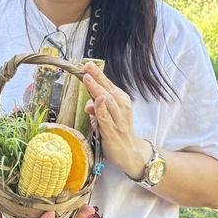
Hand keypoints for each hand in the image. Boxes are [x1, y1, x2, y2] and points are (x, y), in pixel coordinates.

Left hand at [82, 61, 151, 178]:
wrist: (130, 153)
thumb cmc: (117, 131)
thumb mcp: (106, 117)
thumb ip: (97, 109)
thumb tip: (87, 104)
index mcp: (120, 101)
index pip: (108, 84)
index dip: (98, 74)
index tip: (88, 64)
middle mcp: (121, 107)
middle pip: (108, 89)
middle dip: (97, 77)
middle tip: (87, 66)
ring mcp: (117, 119)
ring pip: (107, 101)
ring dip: (97, 88)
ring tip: (88, 78)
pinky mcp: (112, 131)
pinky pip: (106, 118)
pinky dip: (101, 108)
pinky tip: (98, 100)